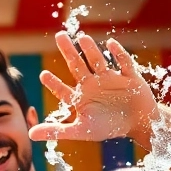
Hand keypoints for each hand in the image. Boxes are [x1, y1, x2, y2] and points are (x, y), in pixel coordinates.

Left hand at [29, 33, 156, 141]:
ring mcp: (110, 78)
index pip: (63, 89)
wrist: (140, 124)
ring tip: (82, 37)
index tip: (43, 75)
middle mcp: (92, 83)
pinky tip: (110, 44)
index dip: (54, 83)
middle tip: (59, 36)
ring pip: (98, 61)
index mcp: (81, 97)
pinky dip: (118, 54)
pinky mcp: (128, 76)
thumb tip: (30, 134)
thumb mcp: (82, 131)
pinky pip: (123, 62)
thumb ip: (57, 131)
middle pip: (78, 66)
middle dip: (69, 52)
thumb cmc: (109, 127)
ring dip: (91, 50)